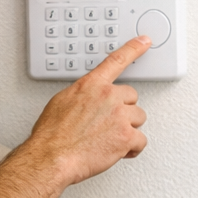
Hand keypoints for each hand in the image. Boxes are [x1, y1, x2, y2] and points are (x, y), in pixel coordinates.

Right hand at [28, 36, 151, 185]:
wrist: (52, 156)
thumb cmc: (52, 135)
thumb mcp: (61, 102)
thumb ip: (81, 95)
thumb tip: (86, 99)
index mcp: (91, 85)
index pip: (116, 60)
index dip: (133, 48)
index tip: (144, 41)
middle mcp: (108, 97)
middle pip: (132, 98)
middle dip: (123, 110)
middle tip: (108, 123)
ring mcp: (119, 116)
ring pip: (138, 119)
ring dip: (128, 129)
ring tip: (109, 139)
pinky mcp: (126, 136)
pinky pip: (140, 141)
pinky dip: (131, 149)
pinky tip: (119, 151)